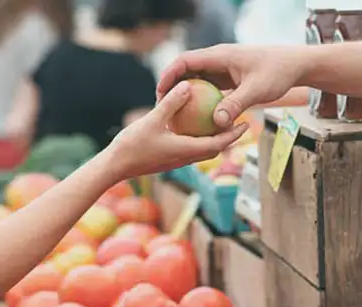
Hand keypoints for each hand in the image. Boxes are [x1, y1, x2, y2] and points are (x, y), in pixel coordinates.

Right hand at [109, 81, 248, 178]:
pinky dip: (198, 139)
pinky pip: (190, 148)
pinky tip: (193, 126)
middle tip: (240, 122)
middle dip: (229, 137)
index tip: (246, 124)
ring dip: (215, 139)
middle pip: (215, 148)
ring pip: (203, 150)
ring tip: (221, 123)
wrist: (115, 167)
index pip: (218, 144)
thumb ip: (171, 103)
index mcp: (187, 150)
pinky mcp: (168, 159)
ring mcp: (177, 160)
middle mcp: (185, 158)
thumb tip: (188, 85)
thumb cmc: (132, 145)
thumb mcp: (152, 120)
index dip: (233, 134)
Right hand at [156, 44, 309, 128]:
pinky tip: (197, 119)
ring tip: (174, 114)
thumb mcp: (257, 90)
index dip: (169, 75)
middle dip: (172, 87)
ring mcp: (223, 69)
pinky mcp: (229, 78)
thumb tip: (217, 123)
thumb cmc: (278, 73)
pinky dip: (201, 101)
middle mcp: (218, 60)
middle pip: (186, 70)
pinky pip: (210, 89)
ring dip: (185, 95)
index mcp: (220, 56)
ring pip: (197, 80)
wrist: (295, 65)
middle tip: (161, 107)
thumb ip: (236, 105)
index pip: (185, 61)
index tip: (159, 93)